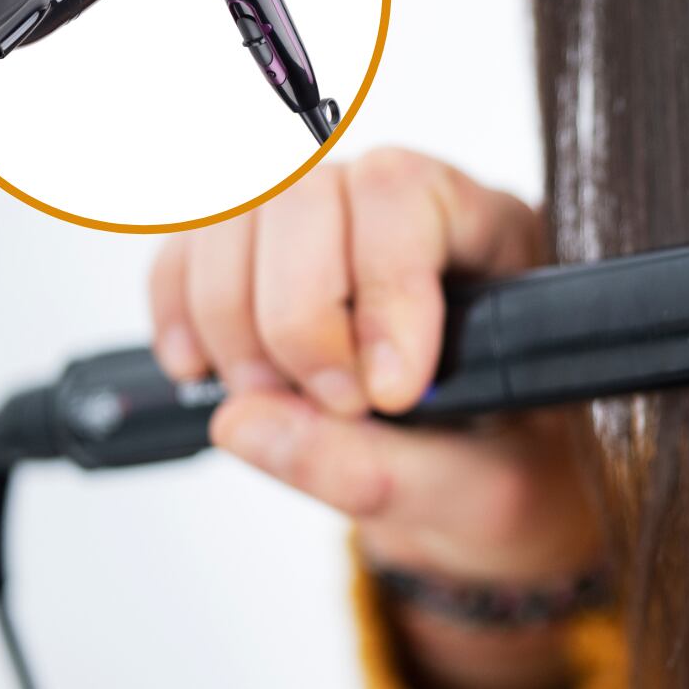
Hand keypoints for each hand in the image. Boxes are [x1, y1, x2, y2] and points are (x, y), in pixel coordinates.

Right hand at [147, 148, 598, 688]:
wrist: (486, 484)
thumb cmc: (508, 470)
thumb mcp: (485, 493)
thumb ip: (387, 471)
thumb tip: (247, 423)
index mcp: (492, 231)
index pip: (408, 194)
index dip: (382, 286)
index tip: (389, 392)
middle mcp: (403, 203)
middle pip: (308, 194)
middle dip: (297, 317)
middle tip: (332, 408)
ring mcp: (326, 219)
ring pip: (236, 212)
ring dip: (231, 319)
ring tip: (273, 404)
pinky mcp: (259, 255)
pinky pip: (189, 248)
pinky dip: (181, 313)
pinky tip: (207, 373)